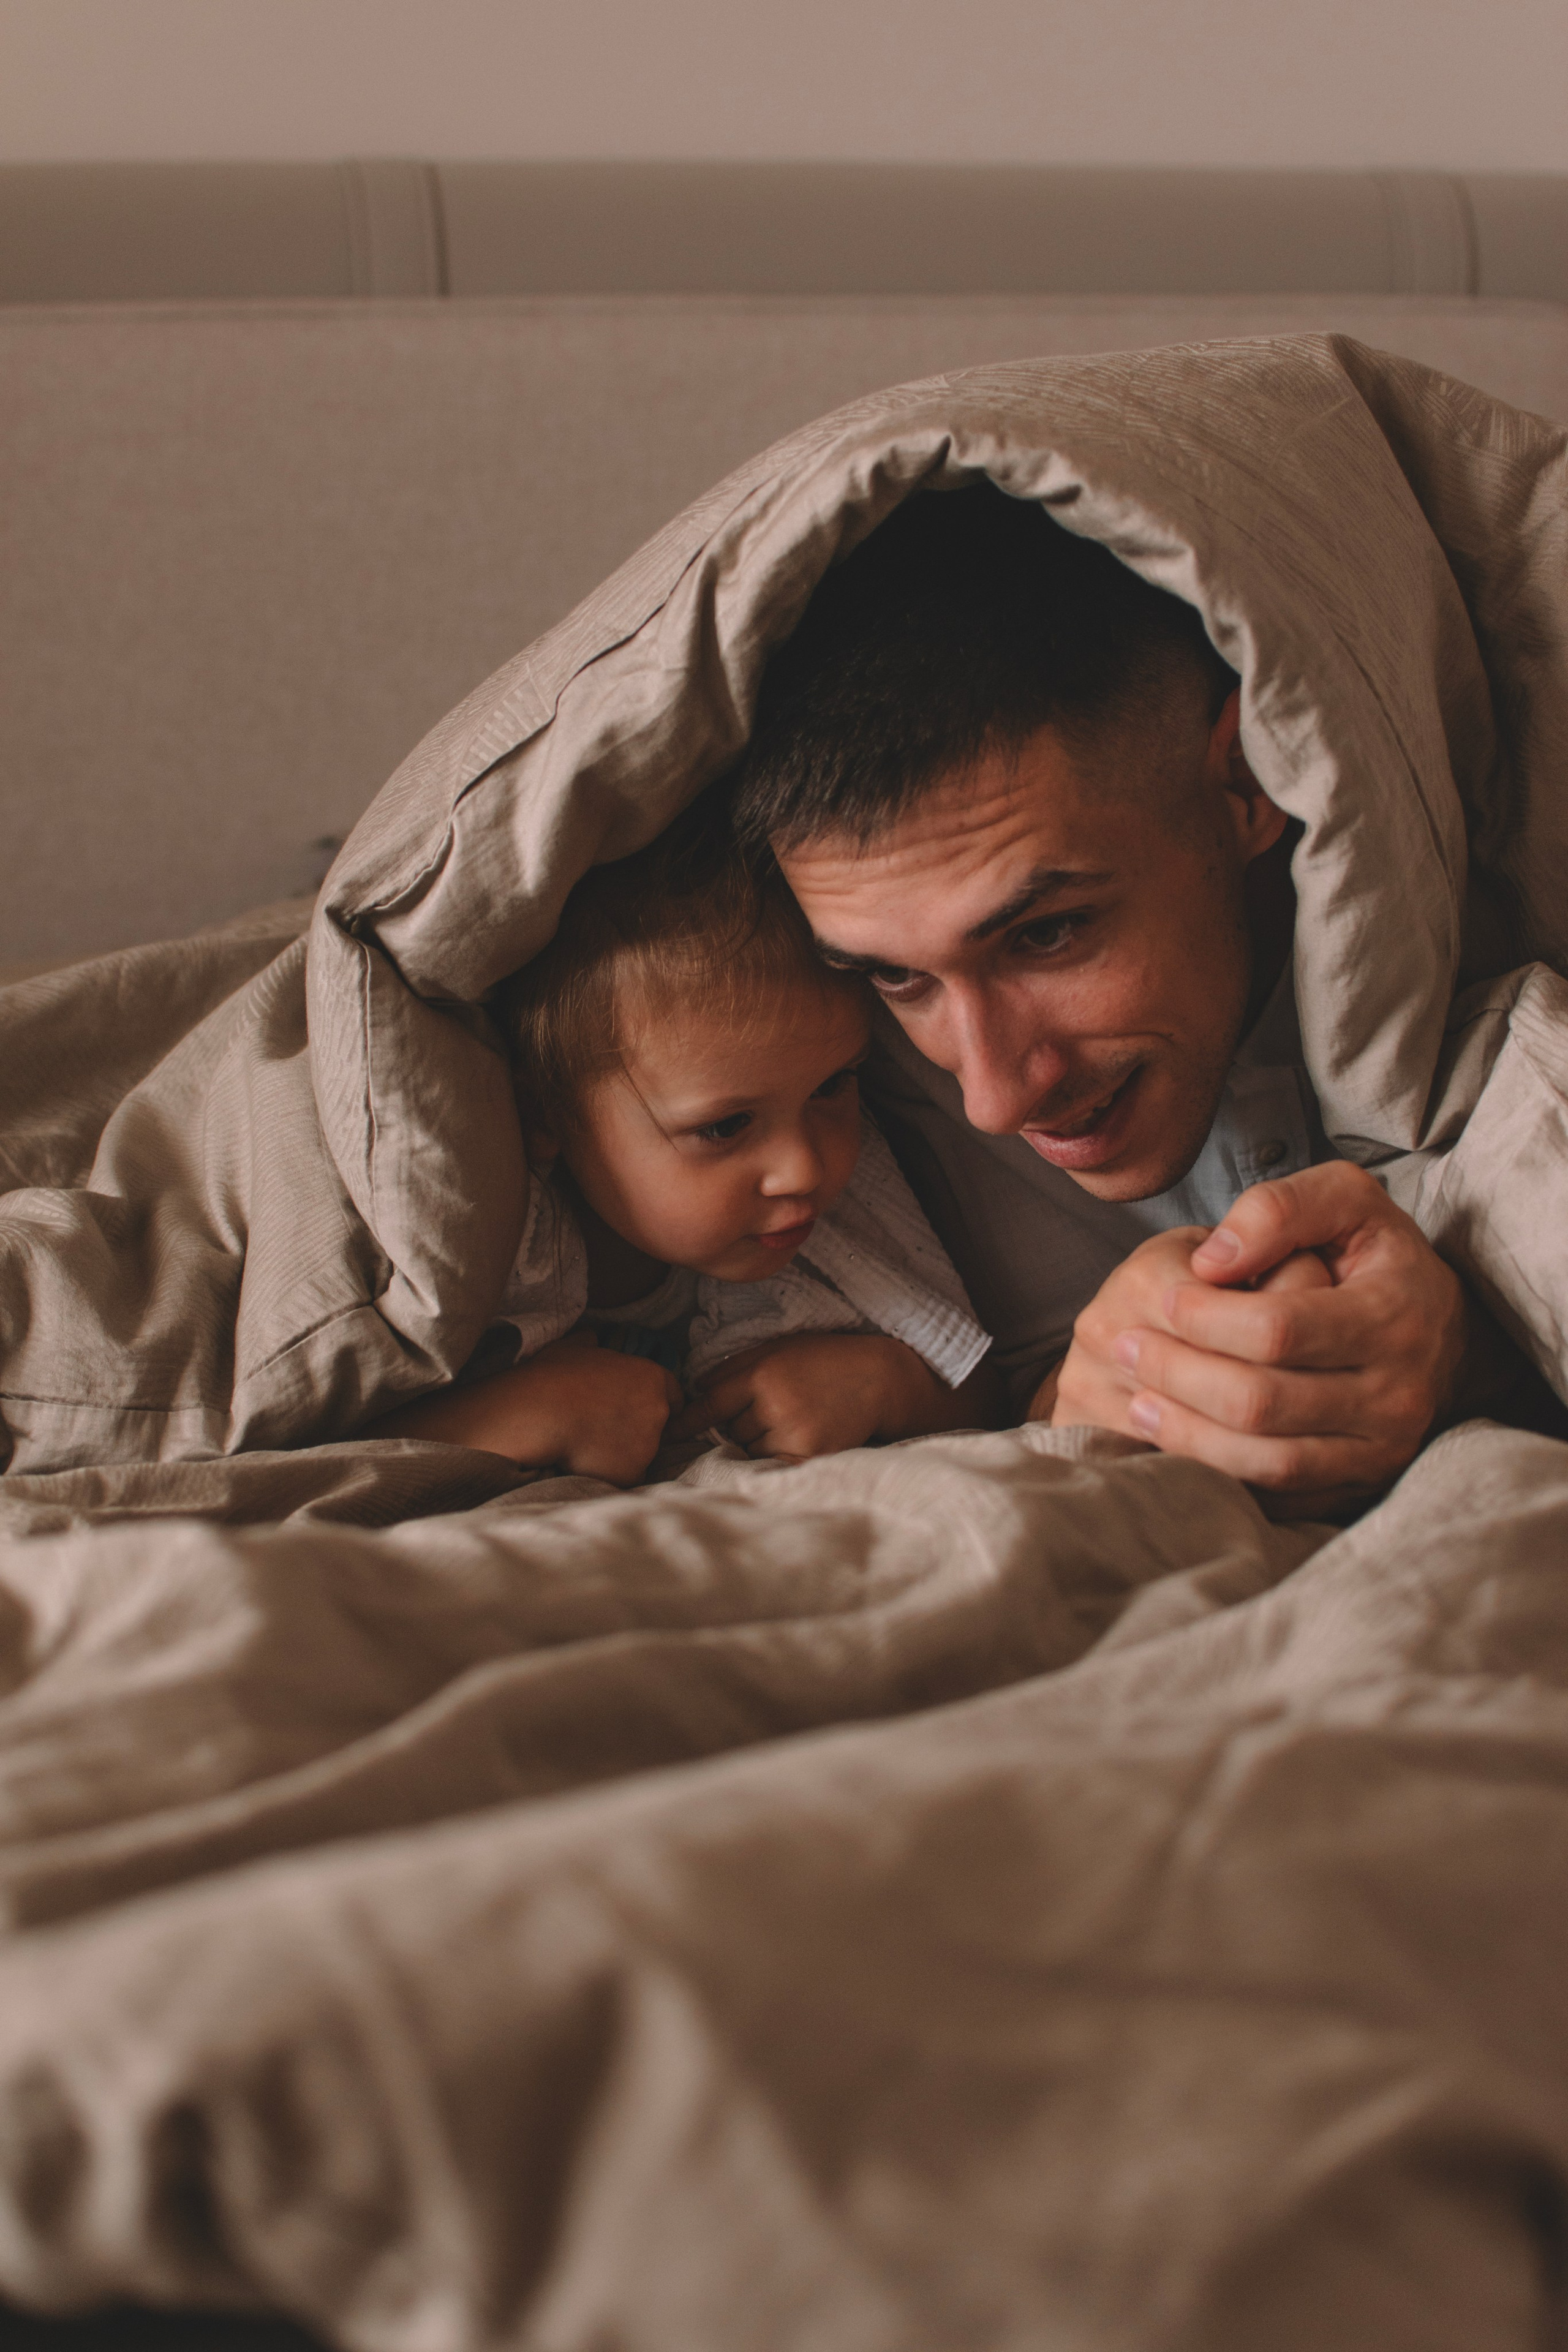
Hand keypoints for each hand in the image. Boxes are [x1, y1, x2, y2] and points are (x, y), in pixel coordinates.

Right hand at [367, 1338, 680, 1484]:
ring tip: (586, 1443)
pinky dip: (608, 1473)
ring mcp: (647, 1445)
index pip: (673, 1394)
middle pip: (657, 1426)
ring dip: (620, 1452)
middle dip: (636, 1428)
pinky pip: (623, 1476)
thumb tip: (590, 1337)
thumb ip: (592, 1344)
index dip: (653, 1401)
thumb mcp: (573, 1347)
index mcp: (652, 1377)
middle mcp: (657, 1411)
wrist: (540, 1413)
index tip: (635, 1408)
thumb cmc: (554, 1376)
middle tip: (602, 1427)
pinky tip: (583, 1461)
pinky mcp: (632, 1473)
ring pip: (639, 1453)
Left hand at [672, 1331, 976, 1462]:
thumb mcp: (778, 1348)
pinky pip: (774, 1464)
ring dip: (760, 1441)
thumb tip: (696, 1391)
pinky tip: (801, 1436)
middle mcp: (773, 1404)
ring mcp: (793, 1432)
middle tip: (776, 1406)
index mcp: (761, 1374)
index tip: (666, 1435)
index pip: (710, 1403)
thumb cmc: (824, 1360)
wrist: (880, 1378)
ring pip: (751, 1449)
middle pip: (731, 1430)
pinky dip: (778, 1456)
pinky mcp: (810, 1455)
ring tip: (794, 1418)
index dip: (685, 1421)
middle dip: (742, 1423)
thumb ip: (735, 1368)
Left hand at [1052, 1163, 1467, 1512]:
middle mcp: (1395, 1395)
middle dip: (1180, 1375)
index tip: (1162, 1297)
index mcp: (1393, 1317)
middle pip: (1263, 1401)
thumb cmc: (1376, 1258)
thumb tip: (1212, 1261)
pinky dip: (1216, 1473)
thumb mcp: (1347, 1202)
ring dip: (1187, 1434)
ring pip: (1266, 1461)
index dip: (1207, 1318)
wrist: (1441, 1334)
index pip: (1279, 1330)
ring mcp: (1378, 1451)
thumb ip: (1280, 1209)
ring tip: (1135, 1399)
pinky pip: (1277, 1495)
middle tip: (1123, 1347)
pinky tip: (1172, 1442)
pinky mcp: (1356, 1486)